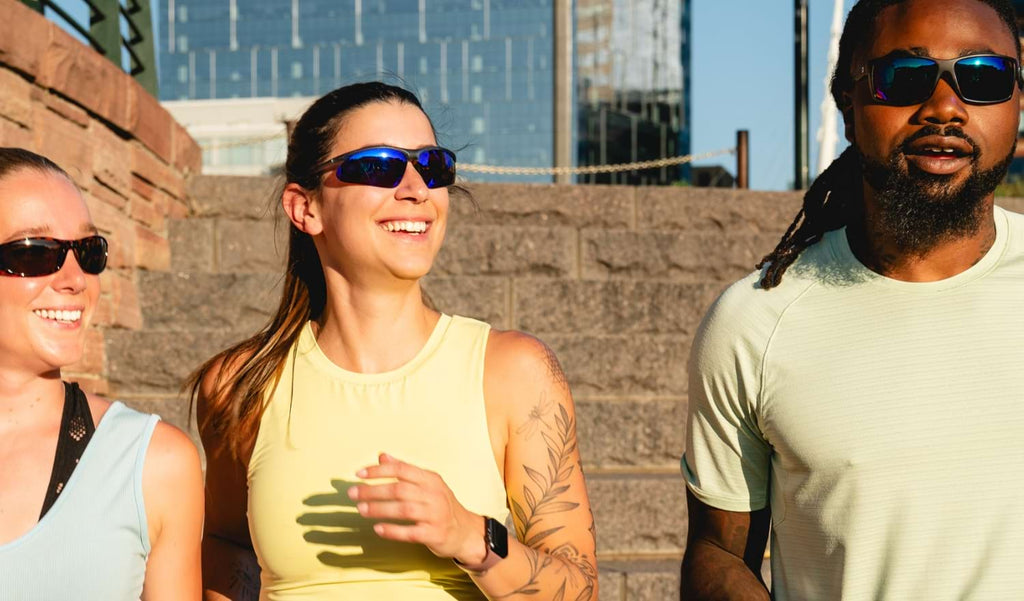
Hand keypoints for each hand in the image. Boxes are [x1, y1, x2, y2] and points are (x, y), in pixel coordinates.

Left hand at [349, 453, 485, 563]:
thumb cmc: (441, 504)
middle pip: (399, 489)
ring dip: (379, 509)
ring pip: (403, 509)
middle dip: (372, 491)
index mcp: (430, 479)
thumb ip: (405, 470)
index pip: (402, 469)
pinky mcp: (434, 534)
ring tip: (360, 509)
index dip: (379, 471)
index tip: (359, 474)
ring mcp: (435, 514)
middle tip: (352, 494)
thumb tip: (382, 456)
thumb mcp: (428, 483)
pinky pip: (410, 532)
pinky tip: (378, 529)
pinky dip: (393, 530)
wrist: (466, 531)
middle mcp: (434, 494)